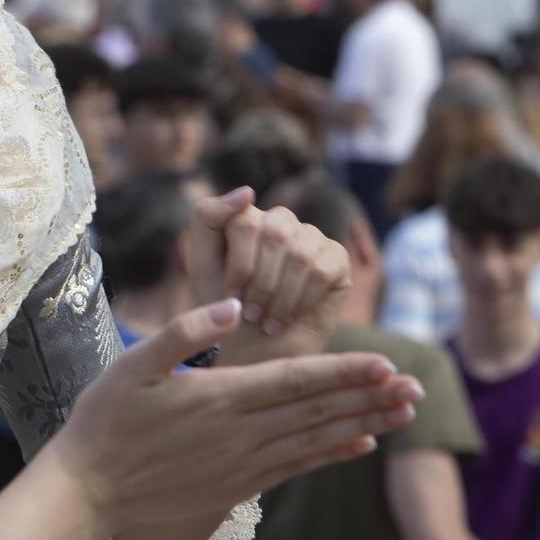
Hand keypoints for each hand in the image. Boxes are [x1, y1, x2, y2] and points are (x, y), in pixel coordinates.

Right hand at [48, 300, 421, 534]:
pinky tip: (362, 443)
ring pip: (317, 439)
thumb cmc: (106, 419)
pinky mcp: (238, 485)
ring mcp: (242, 463)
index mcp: (220, 397)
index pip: (296, 381)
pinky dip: (333, 454)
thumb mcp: (133, 364)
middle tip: (417, 384)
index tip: (385, 360)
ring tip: (405, 410)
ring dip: (365, 423)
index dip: (344, 370)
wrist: (89, 489)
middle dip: (370, 395)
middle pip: (318, 411)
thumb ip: (184, 331)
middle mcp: (241, 433)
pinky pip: (297, 467)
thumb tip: (236, 305)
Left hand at [190, 187, 349, 357]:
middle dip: (260, 282)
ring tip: (267, 319)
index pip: (245, 221)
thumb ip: (209, 216)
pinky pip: (322, 269)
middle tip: (251, 313)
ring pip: (299, 253)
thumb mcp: (202, 261)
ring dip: (280, 295)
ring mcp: (311, 236)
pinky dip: (301, 299)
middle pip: (275, 234)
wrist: (251, 348)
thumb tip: (249, 190)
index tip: (231, 295)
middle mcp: (281, 220)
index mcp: (246, 215)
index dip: (238, 264)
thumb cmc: (223, 306)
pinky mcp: (336, 257)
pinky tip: (289, 316)